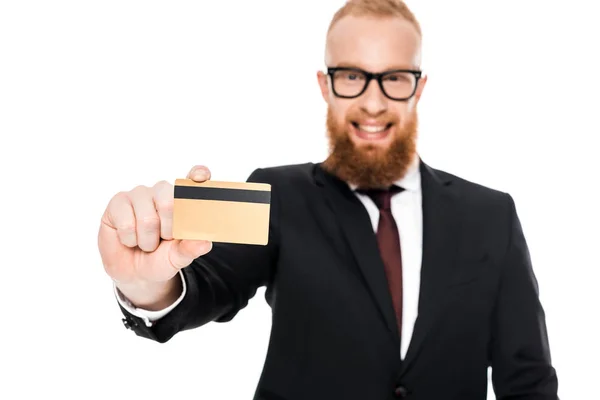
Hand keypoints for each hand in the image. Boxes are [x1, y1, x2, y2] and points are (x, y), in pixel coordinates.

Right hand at [98, 165, 212, 286]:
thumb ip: (191, 248)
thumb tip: (205, 242)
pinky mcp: (119, 201)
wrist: (134, 272)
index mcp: (184, 200)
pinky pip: (126, 224)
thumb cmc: (161, 258)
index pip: (195, 178)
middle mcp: (163, 191)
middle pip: (169, 204)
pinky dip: (130, 240)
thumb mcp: (179, 258)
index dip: (199, 175)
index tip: (202, 176)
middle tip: (164, 239)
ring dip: (147, 241)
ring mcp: (140, 194)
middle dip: (167, 232)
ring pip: (147, 219)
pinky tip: (130, 239)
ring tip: (146, 242)